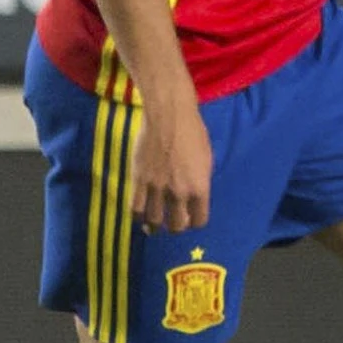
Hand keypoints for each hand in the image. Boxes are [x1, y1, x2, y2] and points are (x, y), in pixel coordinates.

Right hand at [130, 98, 210, 232]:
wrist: (168, 115)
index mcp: (200, 188)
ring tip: (153, 224)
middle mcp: (179, 192)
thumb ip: (200, 182)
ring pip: (154, 221)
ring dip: (155, 225)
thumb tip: (194, 197)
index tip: (190, 219)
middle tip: (172, 222)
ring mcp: (157, 187)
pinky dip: (137, 216)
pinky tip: (139, 214)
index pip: (199, 221)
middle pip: (176, 226)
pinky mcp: (139, 180)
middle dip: (175, 227)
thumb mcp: (207, 159)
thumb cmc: (193, 132)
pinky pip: (135, 208)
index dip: (194, 223)